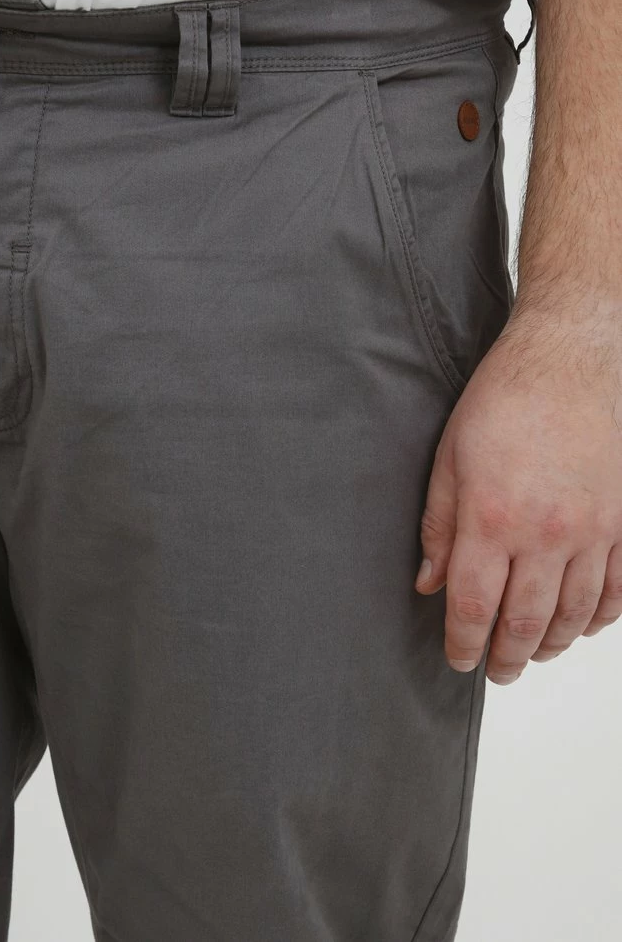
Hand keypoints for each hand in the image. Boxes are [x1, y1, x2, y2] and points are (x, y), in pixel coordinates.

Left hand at [414, 302, 621, 684]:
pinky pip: (617, 590)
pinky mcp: (621, 521)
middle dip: (505, 657)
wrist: (569, 361)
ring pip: (574, 616)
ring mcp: (592, 531)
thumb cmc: (503, 401)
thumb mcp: (450, 459)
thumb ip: (439, 528)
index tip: (458, 659)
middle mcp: (545, 535)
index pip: (474, 607)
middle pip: (526, 623)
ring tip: (533, 655)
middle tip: (494, 671)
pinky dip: (600, 618)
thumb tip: (429, 583)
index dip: (463, 644)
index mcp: (492, 519)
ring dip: (551, 645)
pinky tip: (583, 627)